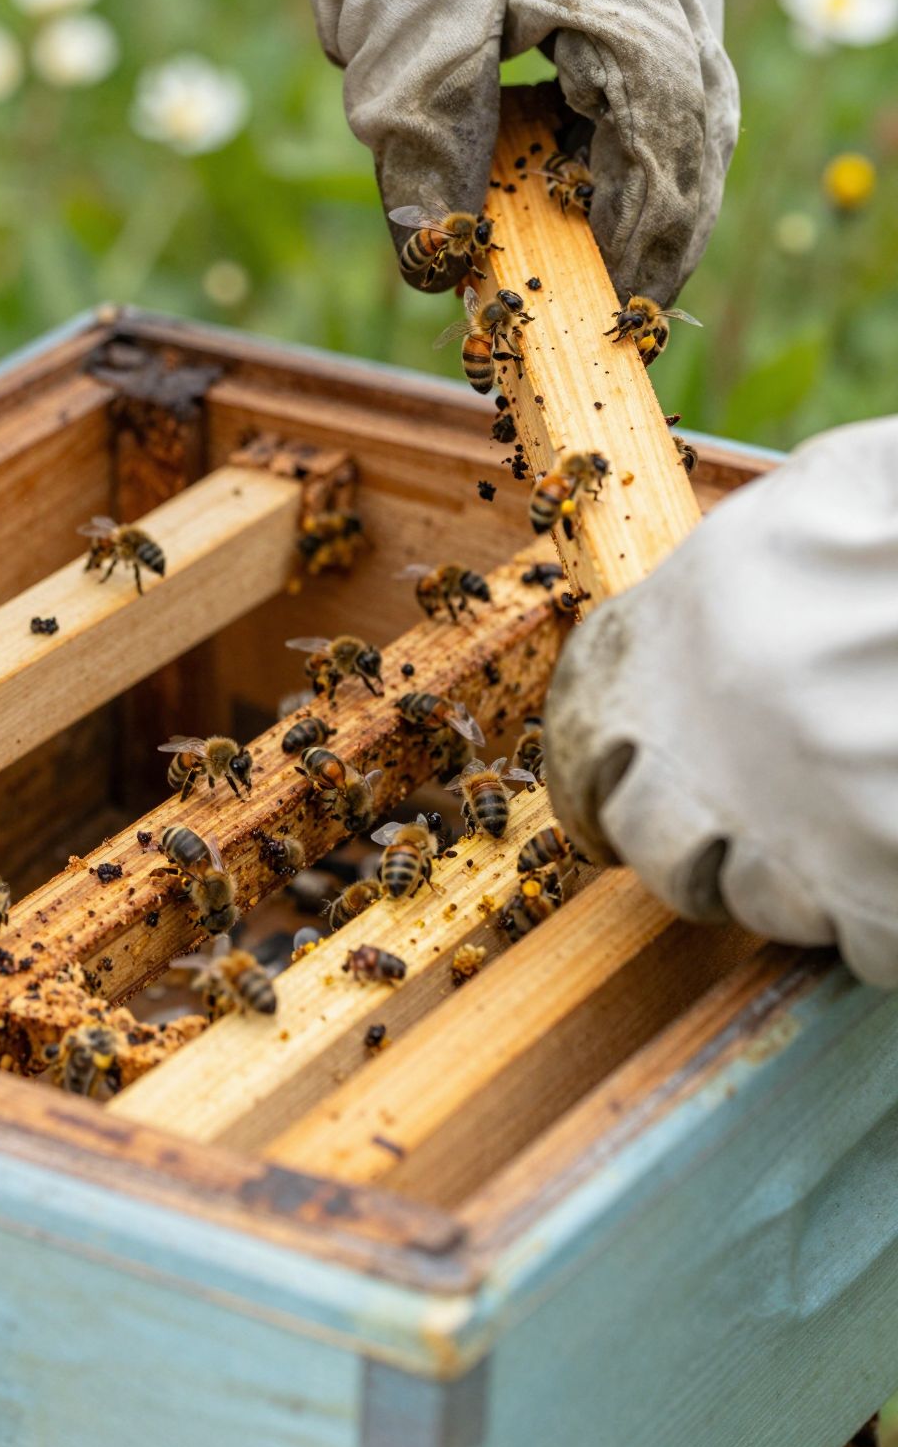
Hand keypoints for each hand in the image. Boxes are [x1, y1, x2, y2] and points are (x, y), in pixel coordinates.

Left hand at [193, 0, 738, 304]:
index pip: (663, 126)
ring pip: (694, 112)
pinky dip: (634, 151)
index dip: (639, 227)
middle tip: (621, 312)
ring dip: (651, 196)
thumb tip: (446, 267)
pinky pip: (670, 85)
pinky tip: (595, 201)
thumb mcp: (391, 52)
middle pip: (697, 128)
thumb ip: (423, 162)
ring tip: (610, 272)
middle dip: (658, 230)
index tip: (604, 299)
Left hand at [543, 417, 897, 985]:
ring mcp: (790, 819)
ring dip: (799, 876)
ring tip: (862, 812)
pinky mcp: (874, 883)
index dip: (596, 767)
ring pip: (754, 897)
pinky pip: (868, 945)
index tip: (610, 791)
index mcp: (681, 618)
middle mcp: (708, 728)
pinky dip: (888, 923)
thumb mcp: (822, 500)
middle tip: (751, 828)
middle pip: (651, 836)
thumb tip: (695, 639)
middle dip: (692, 844)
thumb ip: (741, 574)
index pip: (580, 722)